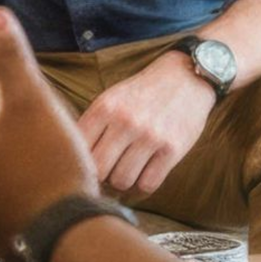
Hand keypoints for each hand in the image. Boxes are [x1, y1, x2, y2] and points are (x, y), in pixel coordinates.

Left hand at [76, 53, 215, 200]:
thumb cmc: (142, 93)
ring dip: (124, 180)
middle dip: (102, 175)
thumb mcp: (112, 98)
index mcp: (105, 107)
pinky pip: (148, 184)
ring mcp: (150, 136)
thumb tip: (73, 161)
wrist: (187, 78)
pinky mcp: (172, 149)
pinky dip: (145, 183)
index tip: (89, 164)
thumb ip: (92, 125)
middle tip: (110, 170)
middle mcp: (126, 122)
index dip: (82, 162)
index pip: (80, 151)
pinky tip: (147, 170)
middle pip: (99, 171)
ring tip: (129, 168)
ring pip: (122, 181)